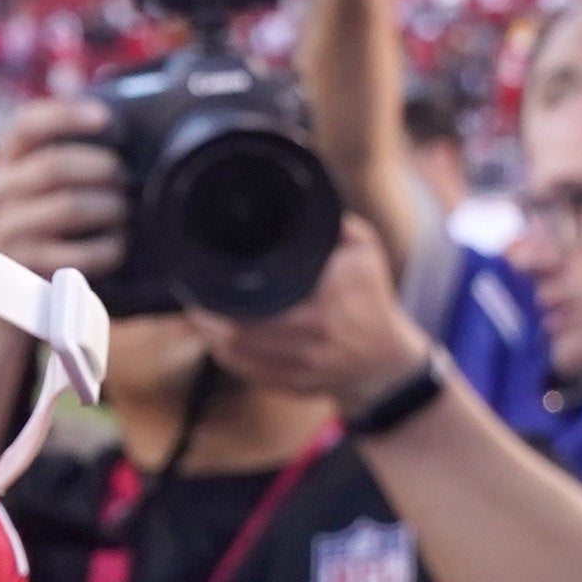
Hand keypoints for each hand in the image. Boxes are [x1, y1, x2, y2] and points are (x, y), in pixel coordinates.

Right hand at [0, 95, 129, 285]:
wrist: (0, 291)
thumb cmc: (36, 228)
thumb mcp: (33, 188)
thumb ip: (63, 161)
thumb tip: (122, 134)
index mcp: (6, 162)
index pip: (27, 125)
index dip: (66, 115)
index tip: (105, 118)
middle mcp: (0, 192)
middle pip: (54, 166)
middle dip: (102, 169)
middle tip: (125, 180)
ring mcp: (8, 231)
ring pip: (69, 207)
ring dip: (109, 208)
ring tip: (122, 212)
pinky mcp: (26, 268)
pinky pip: (79, 254)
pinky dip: (108, 248)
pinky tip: (117, 246)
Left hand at [190, 198, 429, 412]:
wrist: (386, 362)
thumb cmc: (370, 298)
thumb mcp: (363, 250)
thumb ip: (332, 223)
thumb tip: (299, 195)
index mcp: (331, 295)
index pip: (266, 297)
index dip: (228, 292)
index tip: (209, 274)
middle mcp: (317, 333)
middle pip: (241, 332)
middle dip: (209, 316)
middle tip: (195, 296)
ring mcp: (305, 365)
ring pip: (239, 355)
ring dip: (212, 337)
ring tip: (200, 316)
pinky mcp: (295, 386)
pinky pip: (248, 373)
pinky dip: (227, 357)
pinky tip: (217, 341)